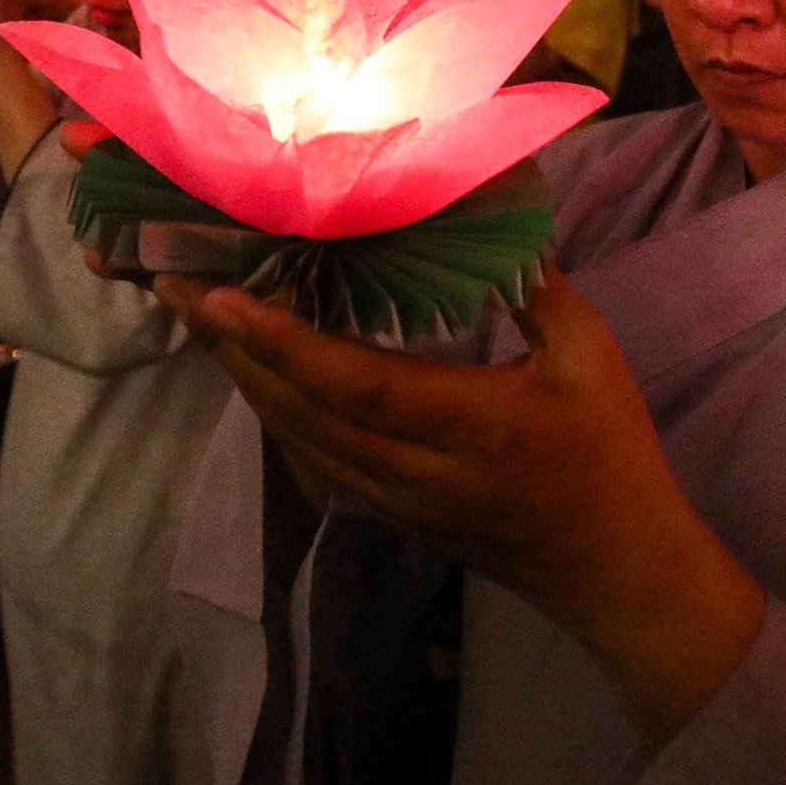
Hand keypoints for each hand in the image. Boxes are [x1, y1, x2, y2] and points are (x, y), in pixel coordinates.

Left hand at [152, 265, 764, 743]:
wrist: (614, 573)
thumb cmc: (610, 459)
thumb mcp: (594, 361)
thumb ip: (541, 290)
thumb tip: (496, 212)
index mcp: (464, 424)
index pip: (352, 383)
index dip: (280, 341)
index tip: (219, 295)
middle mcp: (410, 469)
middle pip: (296, 407)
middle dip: (228, 345)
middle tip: (172, 279)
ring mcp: (391, 499)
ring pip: (292, 435)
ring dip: (240, 373)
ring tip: (196, 311)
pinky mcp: (385, 512)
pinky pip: (307, 457)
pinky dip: (270, 408)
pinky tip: (249, 369)